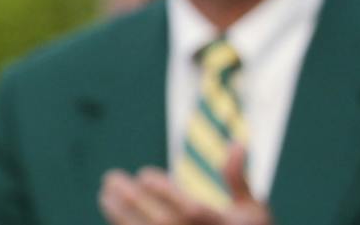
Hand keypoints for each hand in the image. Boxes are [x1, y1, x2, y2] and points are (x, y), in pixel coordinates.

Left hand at [99, 146, 270, 224]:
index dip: (161, 189)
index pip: (188, 208)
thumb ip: (238, 178)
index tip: (144, 175)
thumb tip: (238, 143)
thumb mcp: (254, 211)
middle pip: (159, 220)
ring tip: (105, 193)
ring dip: (119, 214)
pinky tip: (113, 213)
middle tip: (111, 178)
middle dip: (131, 197)